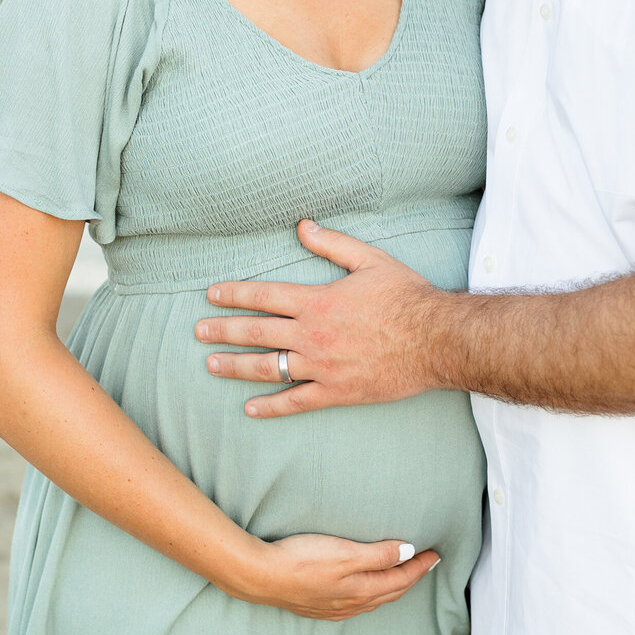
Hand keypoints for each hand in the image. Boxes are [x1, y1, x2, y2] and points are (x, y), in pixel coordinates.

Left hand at [195, 221, 447, 418]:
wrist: (436, 340)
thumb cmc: (406, 297)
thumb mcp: (370, 260)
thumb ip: (332, 244)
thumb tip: (301, 226)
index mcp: (318, 301)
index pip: (265, 296)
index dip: (235, 295)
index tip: (212, 295)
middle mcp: (313, 335)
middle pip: (258, 333)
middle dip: (224, 331)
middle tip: (198, 331)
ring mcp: (322, 367)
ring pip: (269, 368)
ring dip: (236, 367)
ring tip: (211, 365)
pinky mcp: (336, 392)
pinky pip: (296, 402)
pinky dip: (271, 407)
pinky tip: (250, 408)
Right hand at [221, 531, 439, 619]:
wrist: (261, 577)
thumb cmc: (301, 561)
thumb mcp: (345, 552)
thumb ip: (378, 555)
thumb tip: (408, 553)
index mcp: (361, 590)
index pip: (401, 579)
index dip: (420, 566)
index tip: (436, 554)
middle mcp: (351, 604)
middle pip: (390, 592)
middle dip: (411, 577)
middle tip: (426, 564)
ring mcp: (334, 608)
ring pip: (373, 599)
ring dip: (392, 587)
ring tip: (402, 575)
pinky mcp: (318, 606)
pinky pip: (356, 602)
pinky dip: (371, 593)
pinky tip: (365, 589)